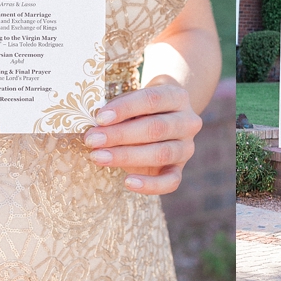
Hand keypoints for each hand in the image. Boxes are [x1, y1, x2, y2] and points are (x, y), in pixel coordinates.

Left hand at [84, 78, 202, 194]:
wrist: (163, 118)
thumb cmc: (141, 107)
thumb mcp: (134, 99)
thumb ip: (120, 109)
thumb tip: (97, 125)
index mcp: (177, 96)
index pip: (152, 99)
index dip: (125, 108)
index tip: (100, 118)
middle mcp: (187, 121)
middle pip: (156, 128)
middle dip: (120, 135)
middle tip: (93, 139)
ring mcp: (186, 146)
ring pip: (161, 153)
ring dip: (126, 156)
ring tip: (99, 157)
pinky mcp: (180, 168)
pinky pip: (171, 181)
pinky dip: (150, 184)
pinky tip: (128, 182)